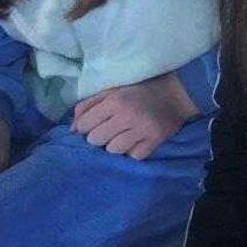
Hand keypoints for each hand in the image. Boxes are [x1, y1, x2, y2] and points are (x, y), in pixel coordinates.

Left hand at [71, 72, 198, 159]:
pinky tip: (137, 141)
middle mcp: (127, 115)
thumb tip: (71, 130)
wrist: (175, 94)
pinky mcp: (155, 140)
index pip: (84, 125)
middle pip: (96, 140)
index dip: (85, 127)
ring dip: (115, 145)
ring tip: (123, 136)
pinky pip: (133, 156)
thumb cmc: (139, 91)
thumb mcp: (112, 90)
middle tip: (110, 129)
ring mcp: (142, 130)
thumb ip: (88, 106)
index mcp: (114, 100)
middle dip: (99, 136)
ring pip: (113, 150)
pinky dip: (133, 151)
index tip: (94, 124)